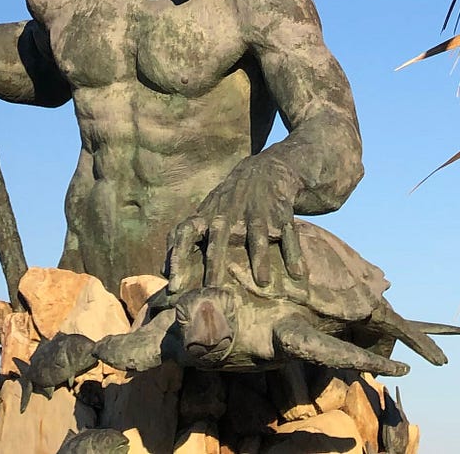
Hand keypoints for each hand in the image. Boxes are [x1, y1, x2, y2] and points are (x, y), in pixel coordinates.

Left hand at [167, 151, 304, 292]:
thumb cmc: (229, 202)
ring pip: (257, 235)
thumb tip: (161, 271)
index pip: (185, 234)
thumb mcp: (205, 213)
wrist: (266, 170)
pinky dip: (293, 252)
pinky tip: (298, 274)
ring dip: (259, 257)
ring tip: (262, 283)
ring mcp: (256, 212)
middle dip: (215, 263)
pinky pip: (288, 233)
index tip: (173, 285)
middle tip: (213, 289)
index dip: (178, 257)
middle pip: (220, 239)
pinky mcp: (281, 212)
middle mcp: (229, 214)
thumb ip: (184, 239)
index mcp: (208, 217)